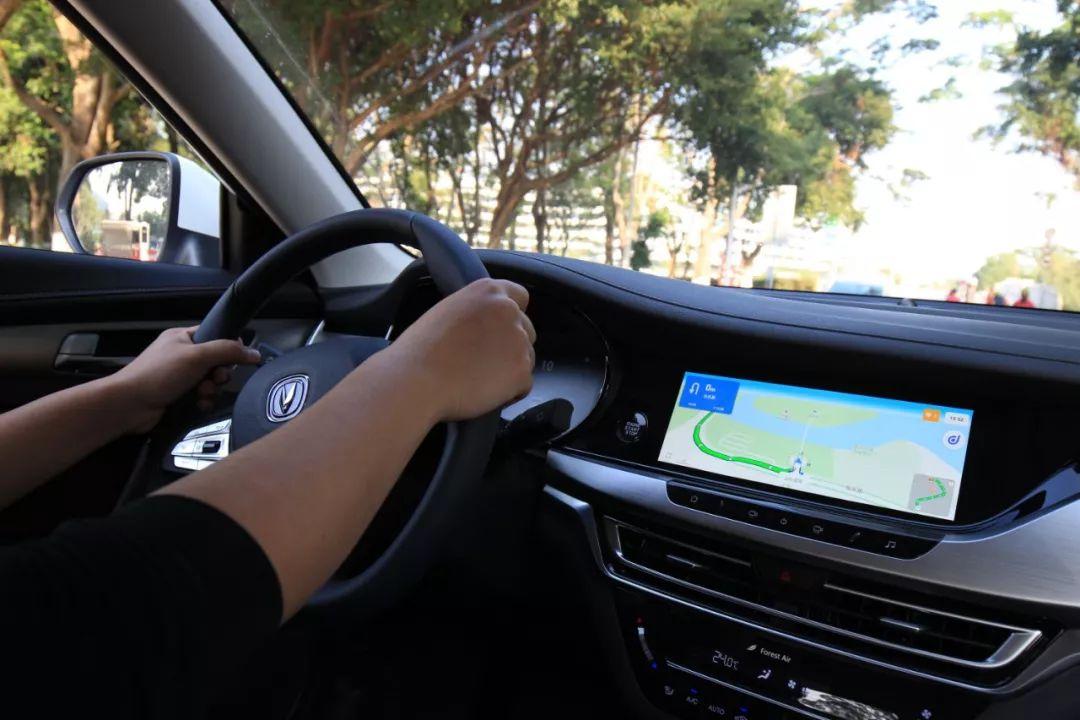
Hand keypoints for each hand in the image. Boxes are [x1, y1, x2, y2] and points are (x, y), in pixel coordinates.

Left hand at [108, 326, 261, 432]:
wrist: (129, 405)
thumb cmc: (160, 374)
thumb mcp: (197, 356)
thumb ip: (228, 351)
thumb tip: (255, 353)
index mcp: (182, 337)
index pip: (215, 335)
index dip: (228, 347)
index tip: (234, 359)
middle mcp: (181, 355)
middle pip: (216, 361)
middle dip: (219, 373)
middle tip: (214, 379)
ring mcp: (178, 376)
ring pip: (210, 381)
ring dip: (211, 389)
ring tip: (202, 394)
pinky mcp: (177, 396)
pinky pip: (201, 396)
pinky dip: (203, 401)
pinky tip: (198, 404)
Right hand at [383, 278, 535, 421]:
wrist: (416, 379)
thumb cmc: (421, 349)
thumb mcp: (449, 310)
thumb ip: (476, 312)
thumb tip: (487, 327)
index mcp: (489, 291)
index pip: (520, 296)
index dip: (512, 315)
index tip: (500, 330)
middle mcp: (509, 311)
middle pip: (526, 330)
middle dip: (510, 345)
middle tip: (483, 360)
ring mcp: (519, 341)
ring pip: (526, 357)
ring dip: (510, 368)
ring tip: (479, 378)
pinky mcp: (521, 371)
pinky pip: (524, 384)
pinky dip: (510, 392)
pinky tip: (484, 392)